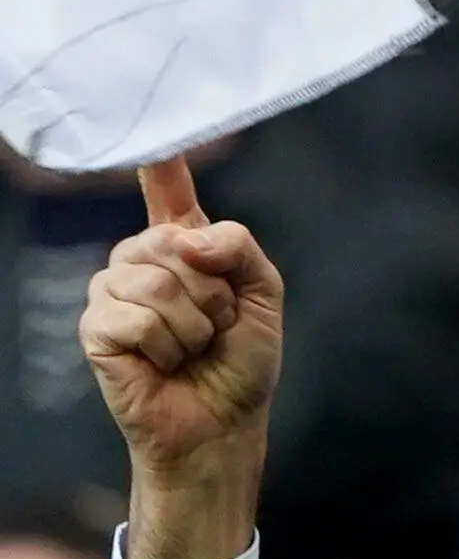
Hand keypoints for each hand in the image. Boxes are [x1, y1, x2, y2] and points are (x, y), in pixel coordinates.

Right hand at [83, 161, 280, 558]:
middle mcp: (140, 260)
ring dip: (192, 323)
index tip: (156, 136)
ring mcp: (112, 292)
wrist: (224, 422)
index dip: (160, 163)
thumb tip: (185, 237)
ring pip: (153, 281)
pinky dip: (165, 346)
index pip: (166, 192)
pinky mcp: (96, 329)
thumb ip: (238, 248)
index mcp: (183, 246)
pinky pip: (133, 317)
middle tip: (215, 325)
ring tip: (191, 347)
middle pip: (169, 241)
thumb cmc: (241, 360)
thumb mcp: (263, 294)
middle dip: (212, 291)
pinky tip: (164, 363)